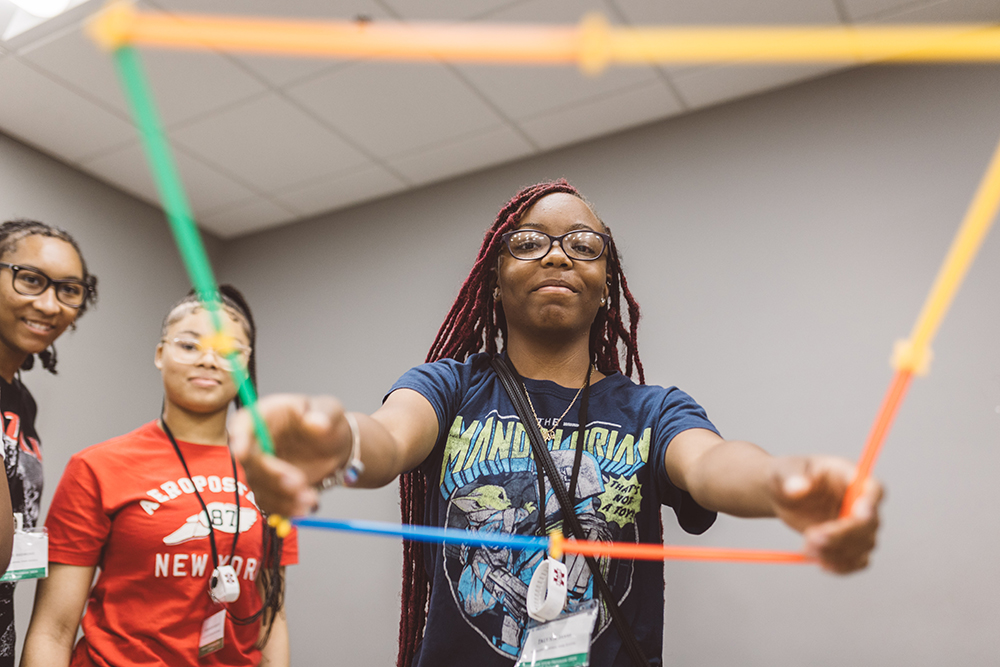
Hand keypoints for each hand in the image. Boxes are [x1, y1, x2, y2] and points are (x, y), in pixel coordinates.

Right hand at [230, 394, 351, 516]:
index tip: (242, 452)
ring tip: (311, 498)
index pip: (243, 423)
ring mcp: (261, 466)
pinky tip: (305, 507)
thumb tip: (317, 422)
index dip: (239, 437)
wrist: (333, 446)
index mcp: (267, 415)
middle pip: (249, 460)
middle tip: (298, 482)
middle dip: (271, 475)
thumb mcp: (330, 411)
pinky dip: (286, 508)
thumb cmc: (326, 421)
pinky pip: (269, 502)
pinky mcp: (268, 487)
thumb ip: (323, 414)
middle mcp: (257, 441)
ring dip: (282, 496)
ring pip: (259, 486)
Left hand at [770, 456, 883, 573]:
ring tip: (806, 548)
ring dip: (836, 552)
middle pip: (869, 522)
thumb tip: (798, 488)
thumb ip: (792, 478)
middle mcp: (860, 500)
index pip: (873, 488)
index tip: (857, 515)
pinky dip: (841, 566)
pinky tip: (821, 563)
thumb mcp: (783, 471)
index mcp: (849, 476)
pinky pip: (858, 561)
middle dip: (842, 534)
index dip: (870, 502)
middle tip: (811, 538)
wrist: (782, 494)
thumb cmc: (785, 475)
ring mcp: (858, 524)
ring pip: (864, 544)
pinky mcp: (850, 542)